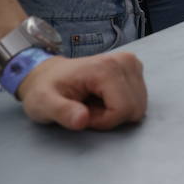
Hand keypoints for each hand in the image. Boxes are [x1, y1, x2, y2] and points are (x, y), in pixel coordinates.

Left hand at [16, 50, 145, 130]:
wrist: (48, 74)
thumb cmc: (44, 90)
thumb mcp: (44, 104)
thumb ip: (62, 112)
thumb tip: (83, 120)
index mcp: (106, 68)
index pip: (123, 109)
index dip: (103, 121)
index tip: (82, 114)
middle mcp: (125, 61)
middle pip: (135, 108)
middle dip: (111, 117)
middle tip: (88, 109)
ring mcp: (132, 63)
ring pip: (138, 105)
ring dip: (117, 112)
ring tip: (94, 104)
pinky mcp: (135, 68)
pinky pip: (138, 99)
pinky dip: (122, 105)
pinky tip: (104, 99)